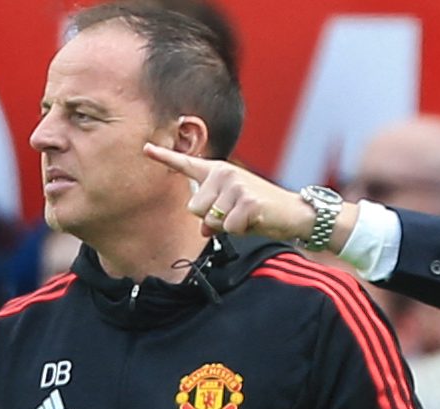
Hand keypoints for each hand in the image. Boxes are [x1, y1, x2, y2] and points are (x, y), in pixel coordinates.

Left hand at [143, 143, 342, 242]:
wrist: (294, 213)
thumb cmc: (261, 212)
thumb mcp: (232, 211)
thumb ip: (213, 215)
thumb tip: (202, 228)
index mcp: (218, 172)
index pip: (187, 165)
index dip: (164, 157)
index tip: (145, 148)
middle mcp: (225, 172)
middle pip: (195, 207)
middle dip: (212, 218)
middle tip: (236, 214)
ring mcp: (236, 184)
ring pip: (210, 219)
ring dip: (227, 225)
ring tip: (246, 216)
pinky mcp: (247, 199)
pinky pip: (228, 227)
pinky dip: (240, 230)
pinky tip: (254, 220)